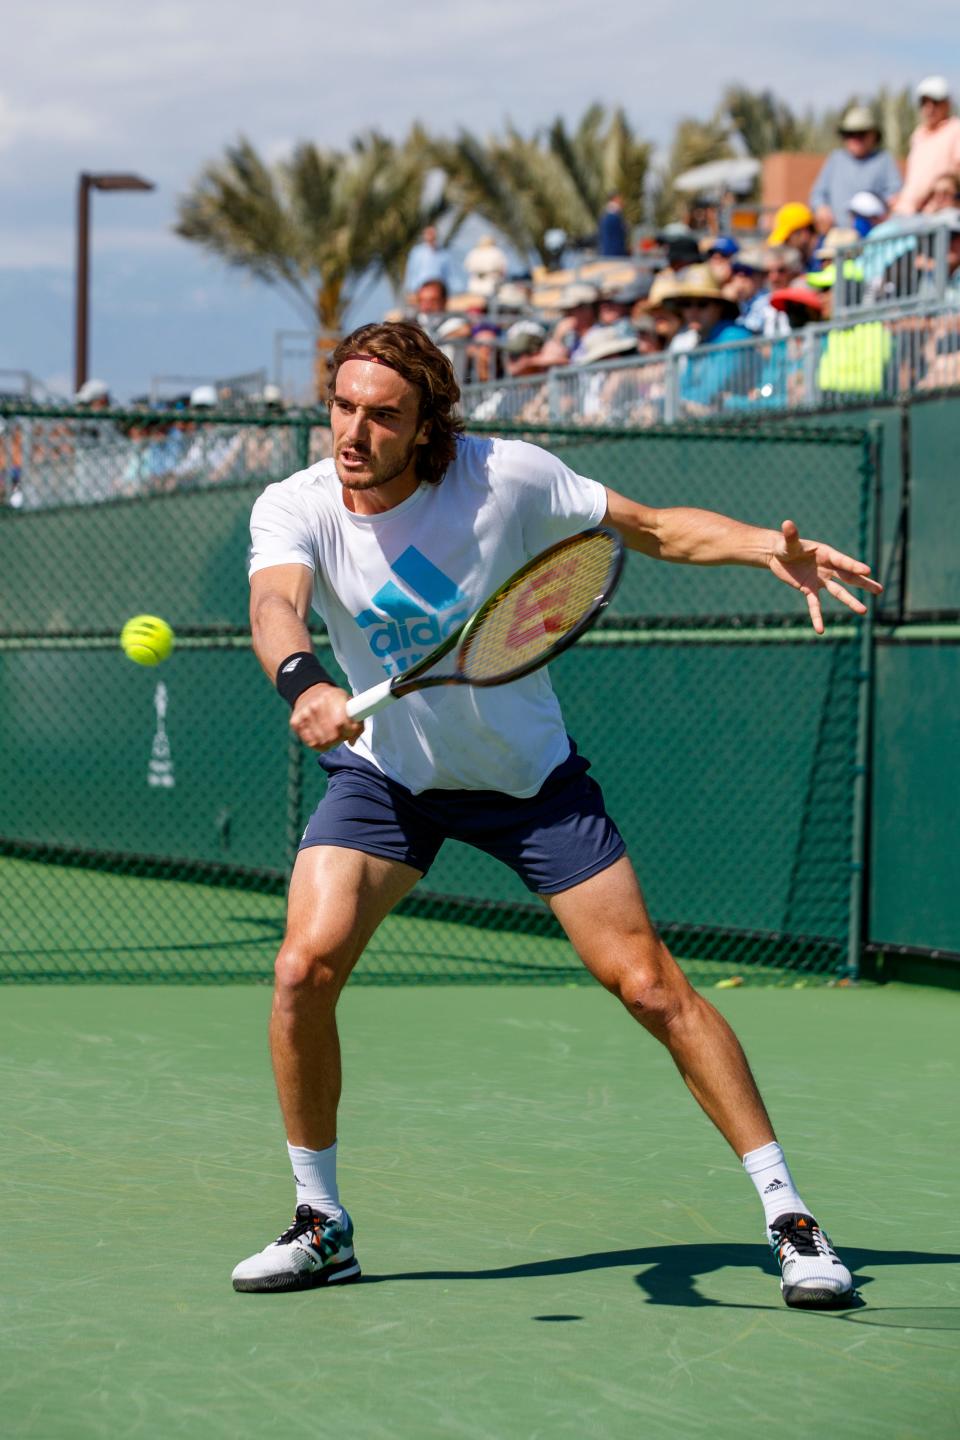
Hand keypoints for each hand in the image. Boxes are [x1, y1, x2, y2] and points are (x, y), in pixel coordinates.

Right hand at [290, 684, 362, 750]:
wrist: (310, 690)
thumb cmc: (334, 700)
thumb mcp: (348, 702)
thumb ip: (357, 722)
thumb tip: (352, 742)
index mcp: (332, 697)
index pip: (341, 723)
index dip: (349, 731)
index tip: (350, 730)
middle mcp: (316, 705)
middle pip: (332, 736)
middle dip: (340, 738)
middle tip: (341, 734)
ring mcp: (304, 714)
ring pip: (322, 742)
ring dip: (330, 743)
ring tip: (332, 734)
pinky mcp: (296, 722)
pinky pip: (311, 743)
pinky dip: (320, 744)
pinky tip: (322, 737)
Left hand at [768, 519, 882, 633]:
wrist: (776, 554)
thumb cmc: (785, 544)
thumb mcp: (787, 541)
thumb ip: (790, 535)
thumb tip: (787, 523)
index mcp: (826, 553)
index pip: (842, 561)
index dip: (853, 566)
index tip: (867, 571)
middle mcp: (827, 567)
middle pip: (849, 577)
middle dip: (864, 583)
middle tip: (880, 590)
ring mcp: (820, 579)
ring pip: (839, 592)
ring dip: (851, 601)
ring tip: (864, 611)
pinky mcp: (809, 589)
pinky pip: (815, 605)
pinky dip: (817, 617)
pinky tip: (820, 630)